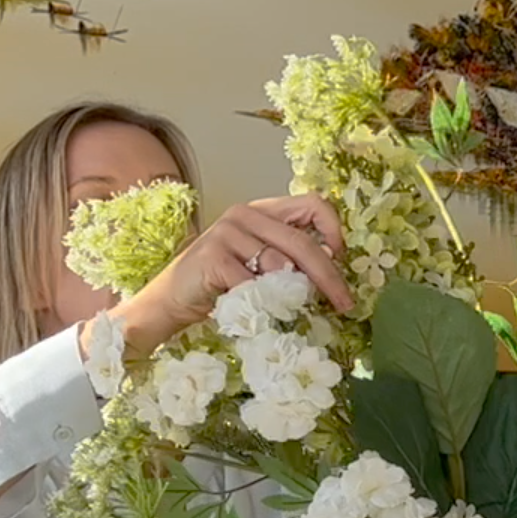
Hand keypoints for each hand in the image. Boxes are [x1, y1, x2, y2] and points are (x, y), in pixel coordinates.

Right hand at [105, 195, 350, 356]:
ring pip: (281, 265)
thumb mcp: (261, 266)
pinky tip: (256, 312)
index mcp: (262, 211)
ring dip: (290, 295)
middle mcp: (245, 214)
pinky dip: (262, 303)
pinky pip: (254, 284)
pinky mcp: (213, 256)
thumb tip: (332, 272)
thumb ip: (289, 260)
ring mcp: (227, 232)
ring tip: (285, 310)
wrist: (171, 300)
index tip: (341, 260)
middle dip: (329, 277)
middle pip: (303, 242)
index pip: (312, 204)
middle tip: (345, 304)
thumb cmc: (221, 285)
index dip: (334, 231)